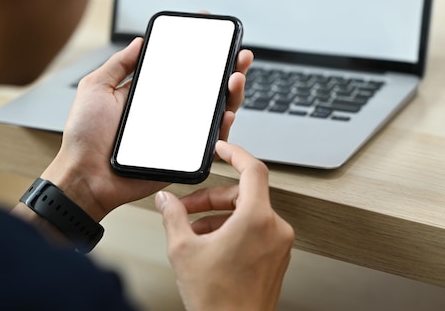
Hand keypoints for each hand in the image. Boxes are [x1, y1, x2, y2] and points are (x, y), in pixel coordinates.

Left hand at [41, 38, 252, 220]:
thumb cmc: (84, 137)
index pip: (181, 68)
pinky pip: (210, 141)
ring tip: (235, 77)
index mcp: (150, 93)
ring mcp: (178, 132)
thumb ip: (118, 64)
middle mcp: (168, 111)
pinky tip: (226, 112)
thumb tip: (140, 42)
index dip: (199, 52)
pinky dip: (222, 126)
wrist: (85, 175)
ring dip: (232, 93)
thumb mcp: (96, 87)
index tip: (213, 33)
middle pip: (206, 88)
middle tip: (238, 54)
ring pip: (215, 111)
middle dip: (227, 68)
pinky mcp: (184, 156)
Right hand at [156, 141, 294, 310]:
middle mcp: (275, 228)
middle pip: (244, 194)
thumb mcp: (183, 250)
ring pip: (248, 213)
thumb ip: (173, 217)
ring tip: (193, 232)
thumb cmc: (217, 301)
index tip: (222, 148)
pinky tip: (210, 245)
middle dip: (211, 198)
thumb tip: (166, 201)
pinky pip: (255, 230)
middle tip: (187, 208)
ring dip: (219, 216)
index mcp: (257, 219)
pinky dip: (232, 230)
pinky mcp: (277, 257)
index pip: (253, 169)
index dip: (235, 153)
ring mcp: (279, 244)